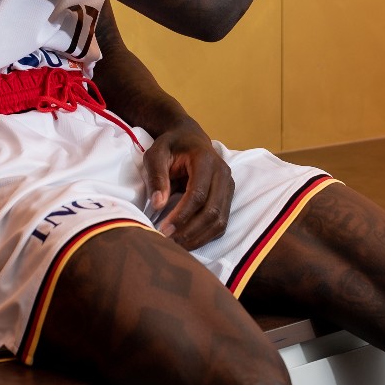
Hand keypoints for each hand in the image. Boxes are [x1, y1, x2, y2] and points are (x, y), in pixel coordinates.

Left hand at [142, 122, 234, 249]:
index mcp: (205, 160)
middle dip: (189, 231)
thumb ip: (156, 176)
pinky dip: (206, 236)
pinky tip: (188, 241)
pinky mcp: (228, 197)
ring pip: (219, 220)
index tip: (163, 229)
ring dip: (198, 237)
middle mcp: (223, 173)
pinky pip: (221, 223)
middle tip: (167, 242)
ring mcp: (229, 186)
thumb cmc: (170, 145)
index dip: (182, 215)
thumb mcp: (156, 154)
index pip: (198, 194)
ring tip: (176, 246)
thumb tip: (158, 205)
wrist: (189, 138)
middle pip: (212, 211)